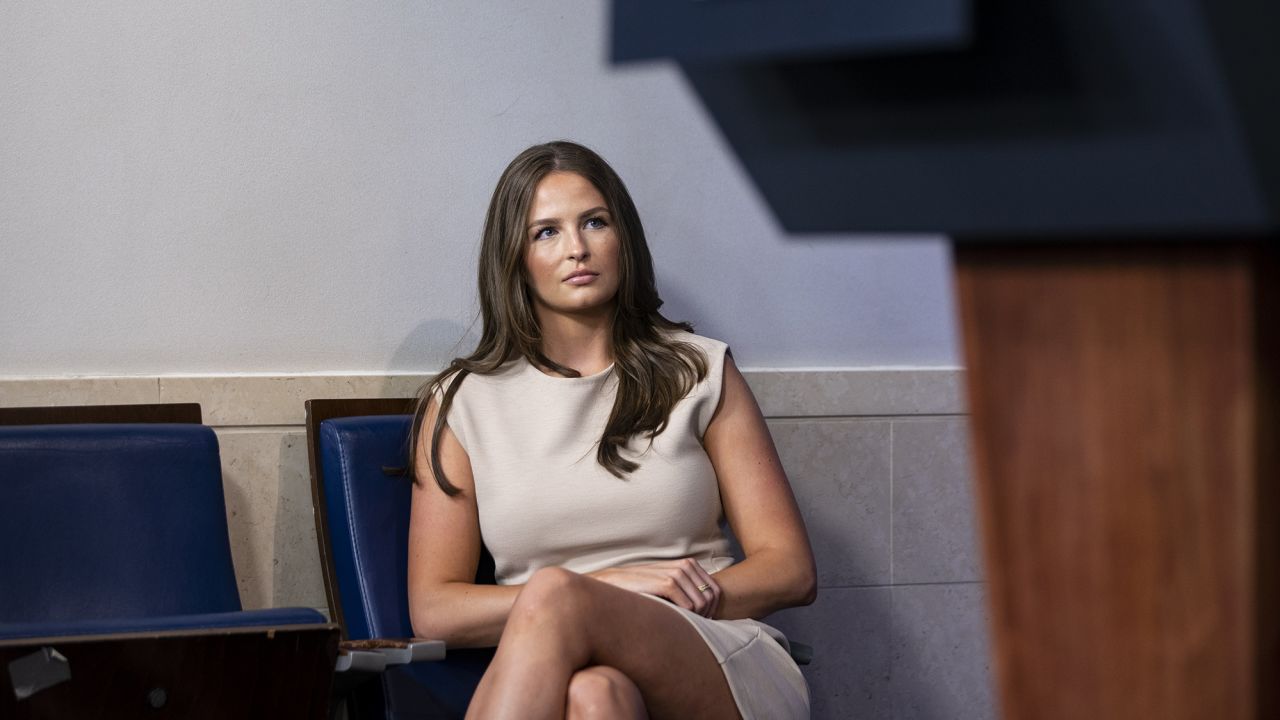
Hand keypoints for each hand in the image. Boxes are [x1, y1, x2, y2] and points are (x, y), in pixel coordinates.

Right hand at [588, 558, 721, 617]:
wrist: (613, 584)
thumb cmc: (641, 590)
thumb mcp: (667, 586)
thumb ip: (686, 591)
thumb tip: (709, 612)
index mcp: (688, 565)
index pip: (716, 591)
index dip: (712, 610)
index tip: (700, 622)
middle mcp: (685, 566)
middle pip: (712, 597)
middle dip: (706, 615)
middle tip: (691, 627)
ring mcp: (677, 573)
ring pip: (703, 603)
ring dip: (696, 618)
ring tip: (681, 625)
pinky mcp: (667, 583)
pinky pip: (690, 607)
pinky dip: (686, 618)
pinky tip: (673, 621)